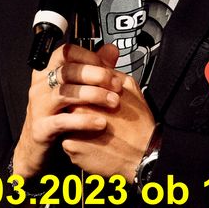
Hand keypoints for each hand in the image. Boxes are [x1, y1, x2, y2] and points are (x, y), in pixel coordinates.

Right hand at [12, 42, 123, 180]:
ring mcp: (38, 105)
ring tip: (113, 101)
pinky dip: (84, 121)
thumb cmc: (58, 112)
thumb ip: (93, 68)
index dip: (89, 56)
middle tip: (116, 85)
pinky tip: (101, 123)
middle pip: (68, 71)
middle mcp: (40, 85)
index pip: (66, 52)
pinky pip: (63, 121)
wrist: (37, 143)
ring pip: (65, 93)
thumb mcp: (75, 87)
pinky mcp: (41, 127)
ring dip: (93, 95)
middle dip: (96, 76)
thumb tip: (111, 50)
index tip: (108, 66)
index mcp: (48, 70)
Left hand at [62, 42, 156, 179]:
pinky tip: (94, 143)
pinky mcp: (71, 150)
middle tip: (94, 113)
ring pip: (66, 123)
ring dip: (76, 124)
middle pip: (66, 103)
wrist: (143, 157)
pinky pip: (68, 142)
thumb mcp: (130, 88)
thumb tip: (106, 50)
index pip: (71, 84)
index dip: (81, 88)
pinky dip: (78, 142)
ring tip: (95, 129)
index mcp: (88, 95)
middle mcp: (76, 112)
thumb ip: (111, 69)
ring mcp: (71, 131)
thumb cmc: (138, 125)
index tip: (89, 92)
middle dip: (77, 106)